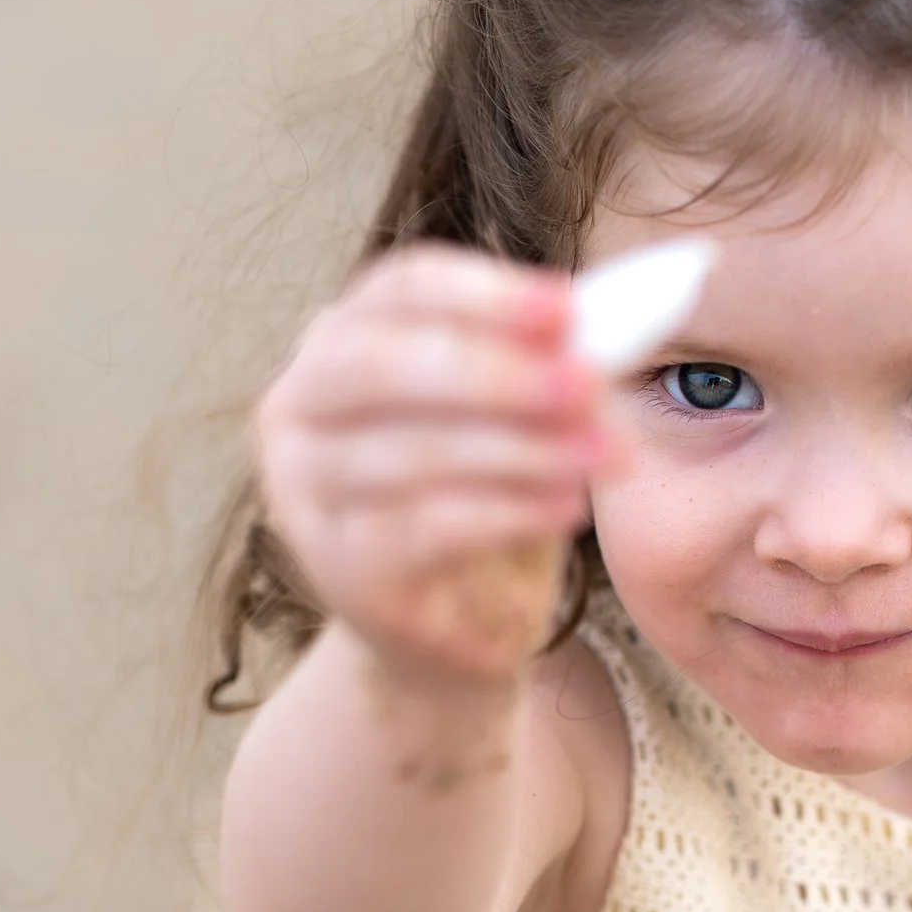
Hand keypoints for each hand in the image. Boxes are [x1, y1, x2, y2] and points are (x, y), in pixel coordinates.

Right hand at [253, 244, 616, 685]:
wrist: (458, 623)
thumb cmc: (487, 493)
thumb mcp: (526, 412)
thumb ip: (556, 356)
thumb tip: (612, 319)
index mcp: (341, 337)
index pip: (403, 288)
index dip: (486, 293)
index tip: (568, 308)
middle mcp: (299, 406)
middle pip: (385, 364)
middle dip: (496, 372)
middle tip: (587, 384)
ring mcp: (305, 491)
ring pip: (415, 452)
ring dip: (523, 449)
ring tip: (604, 454)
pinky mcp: (338, 568)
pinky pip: (426, 528)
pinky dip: (507, 513)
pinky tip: (568, 507)